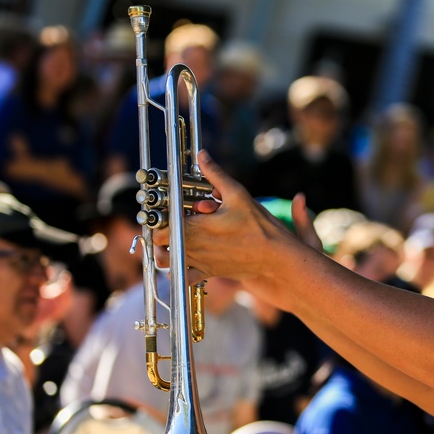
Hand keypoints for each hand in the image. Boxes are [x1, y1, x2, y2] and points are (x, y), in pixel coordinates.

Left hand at [156, 150, 300, 281]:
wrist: (275, 256)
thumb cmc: (259, 226)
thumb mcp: (238, 194)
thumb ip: (216, 174)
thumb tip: (202, 155)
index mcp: (195, 227)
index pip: (160, 225)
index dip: (157, 217)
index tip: (163, 210)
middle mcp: (193, 247)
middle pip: (158, 243)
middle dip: (158, 232)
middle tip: (166, 222)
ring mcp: (199, 262)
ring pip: (165, 261)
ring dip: (162, 251)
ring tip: (169, 240)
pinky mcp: (208, 273)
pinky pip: (183, 278)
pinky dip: (177, 271)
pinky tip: (183, 260)